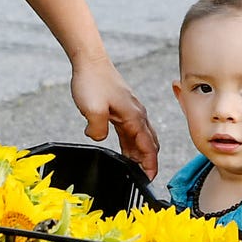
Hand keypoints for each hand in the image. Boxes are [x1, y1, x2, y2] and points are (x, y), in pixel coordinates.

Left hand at [72, 54, 159, 177]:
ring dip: (138, 154)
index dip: (150, 165)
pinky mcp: (122, 108)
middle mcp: (137, 115)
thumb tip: (99, 138)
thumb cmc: (92, 81)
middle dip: (148, 162)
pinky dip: (130, 143)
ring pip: (140, 138)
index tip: (149, 179)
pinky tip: (124, 151)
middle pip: (149, 144)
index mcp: (134, 117)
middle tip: (141, 178)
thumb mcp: (92, 110)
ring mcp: (131, 111)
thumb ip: (97, 130)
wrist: (90, 61)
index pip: (149, 147)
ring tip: (133, 169)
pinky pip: (131, 131)